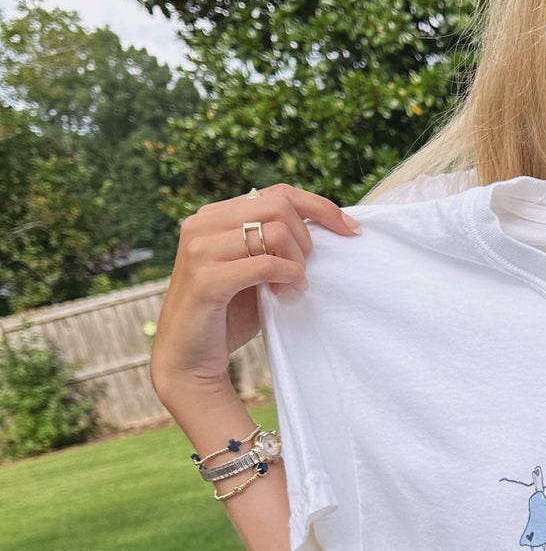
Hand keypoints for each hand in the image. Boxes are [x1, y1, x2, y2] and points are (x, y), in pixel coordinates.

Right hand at [150, 182, 358, 404]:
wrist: (189, 358)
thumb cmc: (228, 313)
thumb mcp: (254, 269)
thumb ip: (273, 244)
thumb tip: (325, 226)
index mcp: (215, 216)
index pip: (278, 193)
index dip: (320, 207)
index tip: (350, 230)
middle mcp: (202, 224)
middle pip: (279, 206)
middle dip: (305, 239)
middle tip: (303, 270)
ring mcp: (199, 249)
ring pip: (274, 232)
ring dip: (296, 262)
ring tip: (292, 286)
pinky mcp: (205, 279)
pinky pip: (265, 265)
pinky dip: (288, 277)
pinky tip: (288, 293)